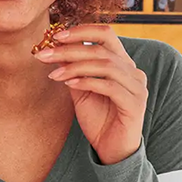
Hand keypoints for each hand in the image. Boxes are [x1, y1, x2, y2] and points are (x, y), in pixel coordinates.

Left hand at [35, 24, 146, 165]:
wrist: (112, 151)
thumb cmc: (98, 120)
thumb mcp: (81, 91)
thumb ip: (73, 70)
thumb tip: (54, 48)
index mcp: (122, 63)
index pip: (106, 34)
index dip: (81, 30)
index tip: (55, 36)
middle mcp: (133, 71)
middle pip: (101, 48)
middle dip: (70, 49)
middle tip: (45, 54)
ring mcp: (136, 87)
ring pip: (105, 65)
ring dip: (75, 67)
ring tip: (53, 74)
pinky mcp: (135, 104)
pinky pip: (109, 86)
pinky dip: (87, 82)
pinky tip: (70, 85)